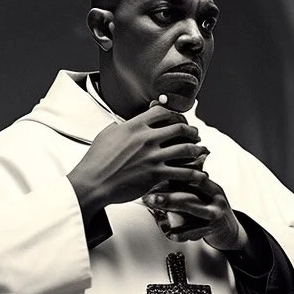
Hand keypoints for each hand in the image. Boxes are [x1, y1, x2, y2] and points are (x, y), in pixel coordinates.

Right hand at [67, 105, 208, 218]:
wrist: (92, 182)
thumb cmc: (96, 162)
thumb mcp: (107, 135)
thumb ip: (122, 127)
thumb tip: (126, 125)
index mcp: (134, 125)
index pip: (162, 111)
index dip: (175, 114)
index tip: (179, 118)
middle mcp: (146, 138)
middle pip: (179, 128)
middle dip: (191, 131)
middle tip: (195, 134)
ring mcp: (152, 156)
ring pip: (185, 149)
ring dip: (196, 150)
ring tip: (201, 151)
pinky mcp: (155, 174)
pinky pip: (182, 172)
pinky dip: (195, 173)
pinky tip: (200, 174)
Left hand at [142, 176, 245, 250]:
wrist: (232, 232)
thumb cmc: (213, 211)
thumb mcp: (207, 197)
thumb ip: (191, 189)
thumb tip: (164, 177)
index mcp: (213, 188)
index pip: (194, 177)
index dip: (175, 176)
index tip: (157, 176)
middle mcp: (216, 199)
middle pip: (191, 193)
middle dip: (169, 194)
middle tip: (151, 195)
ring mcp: (215, 214)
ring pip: (193, 209)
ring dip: (172, 207)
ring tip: (156, 207)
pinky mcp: (213, 229)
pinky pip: (195, 232)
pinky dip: (182, 233)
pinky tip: (170, 234)